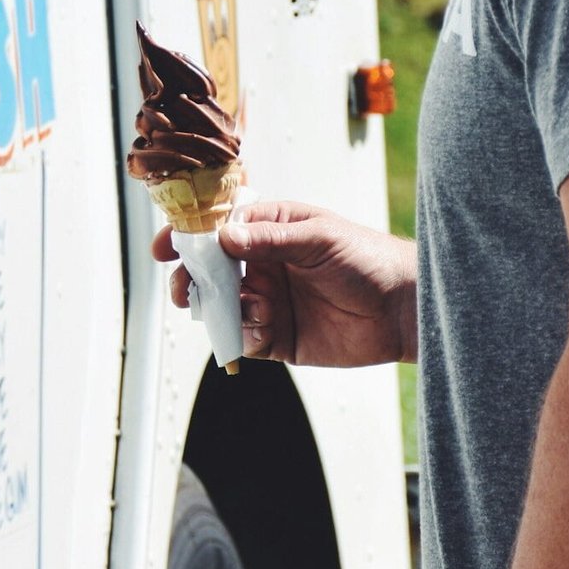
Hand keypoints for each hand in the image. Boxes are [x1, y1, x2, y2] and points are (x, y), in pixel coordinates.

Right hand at [151, 200, 417, 367]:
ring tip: (246, 309)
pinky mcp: (279, 337)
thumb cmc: (368, 259)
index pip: (219, 229)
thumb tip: (223, 239)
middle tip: (186, 291)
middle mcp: (264, 266)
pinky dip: (243, 336)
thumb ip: (269, 239)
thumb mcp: (318, 238)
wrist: (403, 308)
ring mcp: (270, 302)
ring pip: (223, 308)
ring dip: (223, 310)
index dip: (189, 237)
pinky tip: (262, 329)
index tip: (165, 248)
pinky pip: (245, 338)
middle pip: (210, 274)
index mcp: (271, 231)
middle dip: (193, 281)